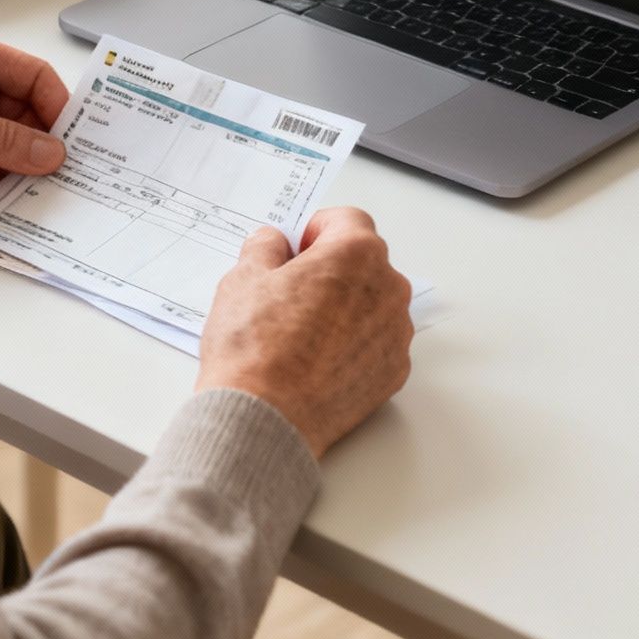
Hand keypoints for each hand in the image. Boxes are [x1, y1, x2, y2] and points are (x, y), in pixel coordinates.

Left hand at [0, 28, 69, 199]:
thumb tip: (49, 152)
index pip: (31, 77)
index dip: (56, 107)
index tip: (74, 140)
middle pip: (22, 115)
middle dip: (39, 145)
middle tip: (62, 176)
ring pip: (4, 146)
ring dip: (18, 169)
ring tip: (38, 194)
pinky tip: (6, 202)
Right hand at [196, 208, 413, 458]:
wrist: (265, 418)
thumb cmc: (254, 347)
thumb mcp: (243, 277)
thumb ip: (264, 247)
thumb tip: (274, 243)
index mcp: (356, 254)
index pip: (347, 220)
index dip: (317, 230)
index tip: (297, 249)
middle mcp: (388, 289)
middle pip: (364, 263)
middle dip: (332, 269)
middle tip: (291, 292)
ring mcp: (395, 334)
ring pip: (372, 304)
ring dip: (345, 308)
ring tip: (301, 333)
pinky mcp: (394, 372)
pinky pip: (375, 344)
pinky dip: (353, 345)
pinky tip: (317, 361)